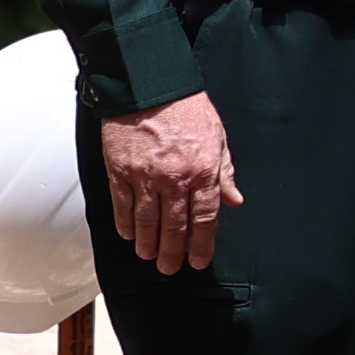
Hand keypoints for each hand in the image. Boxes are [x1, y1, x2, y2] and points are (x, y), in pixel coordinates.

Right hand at [93, 92, 237, 275]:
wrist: (150, 86)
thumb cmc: (186, 107)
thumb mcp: (218, 137)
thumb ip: (225, 172)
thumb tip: (234, 199)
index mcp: (203, 170)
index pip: (205, 217)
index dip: (202, 243)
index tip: (199, 260)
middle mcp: (175, 178)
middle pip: (174, 226)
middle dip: (173, 251)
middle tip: (170, 268)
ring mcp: (145, 177)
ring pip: (147, 221)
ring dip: (148, 243)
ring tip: (149, 257)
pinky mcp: (119, 171)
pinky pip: (122, 205)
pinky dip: (125, 224)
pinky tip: (129, 235)